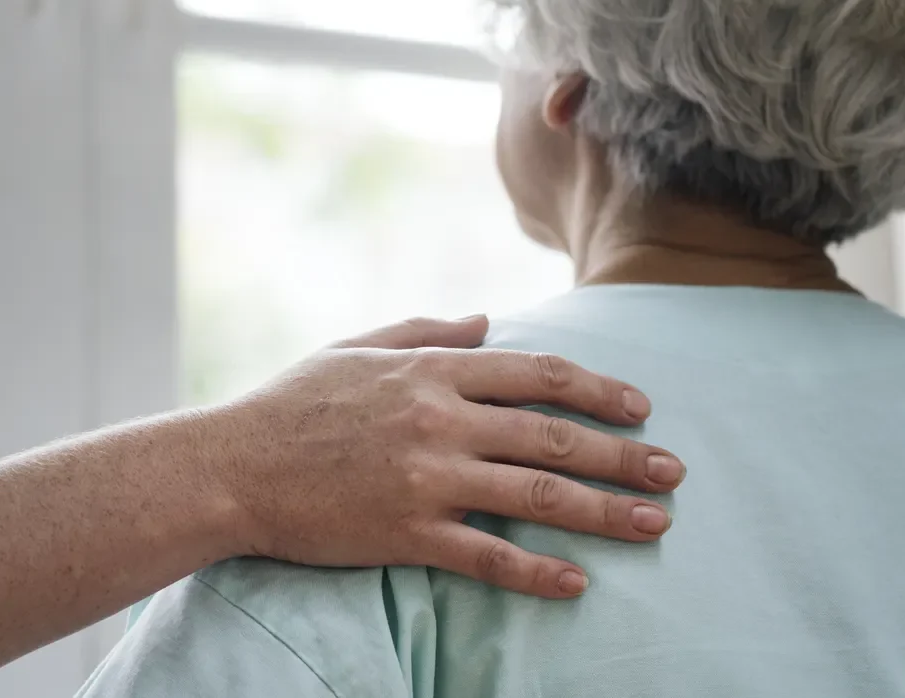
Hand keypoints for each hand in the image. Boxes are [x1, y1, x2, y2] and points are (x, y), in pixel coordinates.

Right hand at [201, 316, 683, 597]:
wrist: (229, 466)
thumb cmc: (289, 404)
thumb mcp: (356, 348)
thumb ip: (426, 331)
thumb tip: (487, 321)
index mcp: (431, 370)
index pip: (537, 374)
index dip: (598, 388)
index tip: (639, 406)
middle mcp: (439, 419)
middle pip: (554, 434)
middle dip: (624, 454)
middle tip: (674, 472)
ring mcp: (426, 477)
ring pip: (537, 493)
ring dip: (605, 512)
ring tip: (655, 524)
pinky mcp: (407, 531)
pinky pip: (487, 554)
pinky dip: (537, 571)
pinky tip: (576, 583)